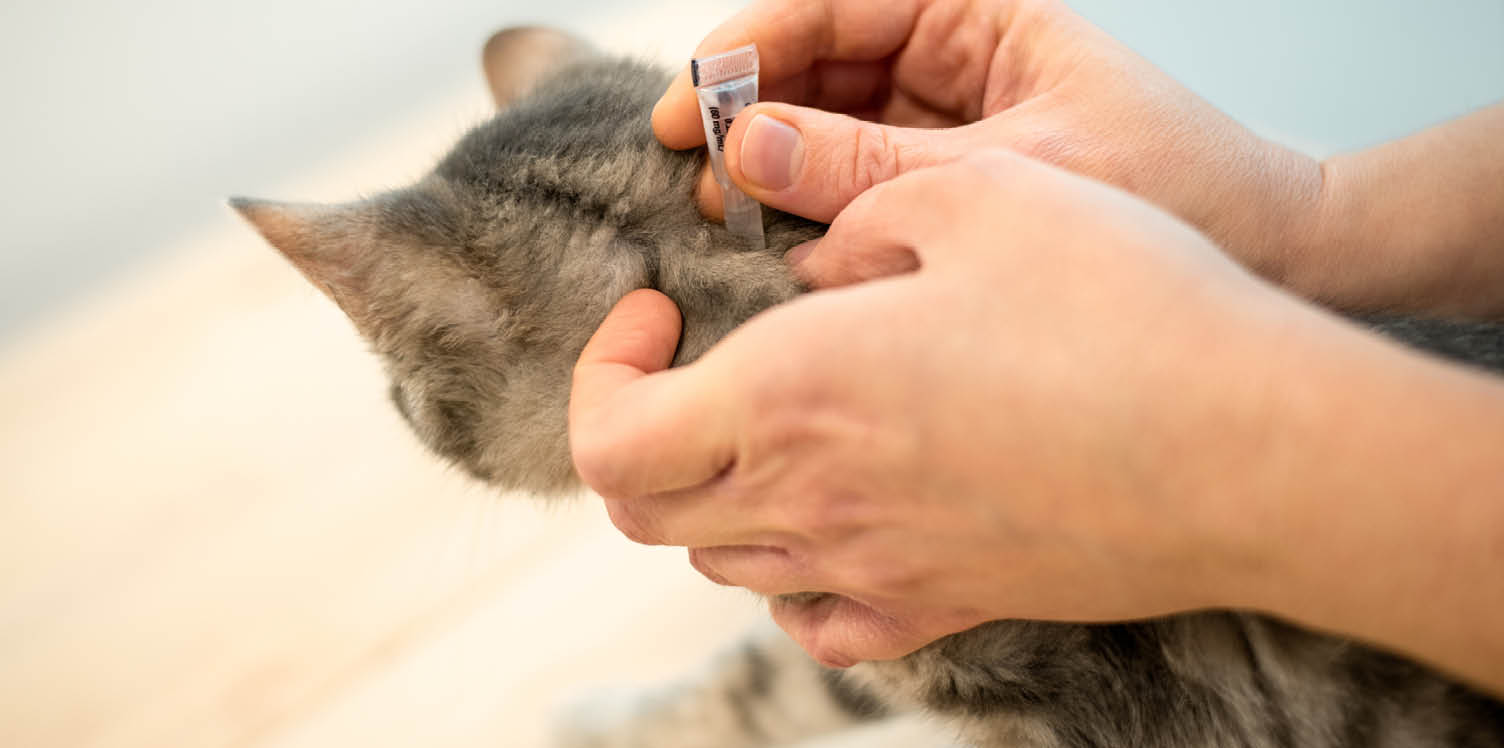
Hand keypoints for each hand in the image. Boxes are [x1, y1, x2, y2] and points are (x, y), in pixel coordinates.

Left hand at [570, 151, 1316, 666]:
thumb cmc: (1123, 311)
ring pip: (723, 564)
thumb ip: (857, 214)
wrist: (1254, 450)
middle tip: (686, 359)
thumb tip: (812, 263)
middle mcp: (817, 501)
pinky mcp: (950, 605)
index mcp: (792, 395)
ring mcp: (881, 568)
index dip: (600, 371)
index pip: (611, 438)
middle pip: (646, 512)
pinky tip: (830, 521)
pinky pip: (822, 624)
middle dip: (635, 427)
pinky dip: (790, 579)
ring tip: (765, 416)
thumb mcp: (975, 197)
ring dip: (708, 489)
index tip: (654, 309)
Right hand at [655, 0, 1322, 281]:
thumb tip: (751, 149)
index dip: (753, 46)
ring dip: (771, 170)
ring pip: (823, 131)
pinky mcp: (942, 194)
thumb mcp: (1015, 169)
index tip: (696, 102)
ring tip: (726, 218)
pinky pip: (853, 188)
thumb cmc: (1178, 186)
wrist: (1270, 257)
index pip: (837, 7)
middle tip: (696, 175)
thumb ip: (876, 164)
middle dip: (751, 114)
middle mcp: (950, 63)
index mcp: (977, 15)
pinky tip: (777, 244)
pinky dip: (810, 214)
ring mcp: (942, 129)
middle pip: (815, 67)